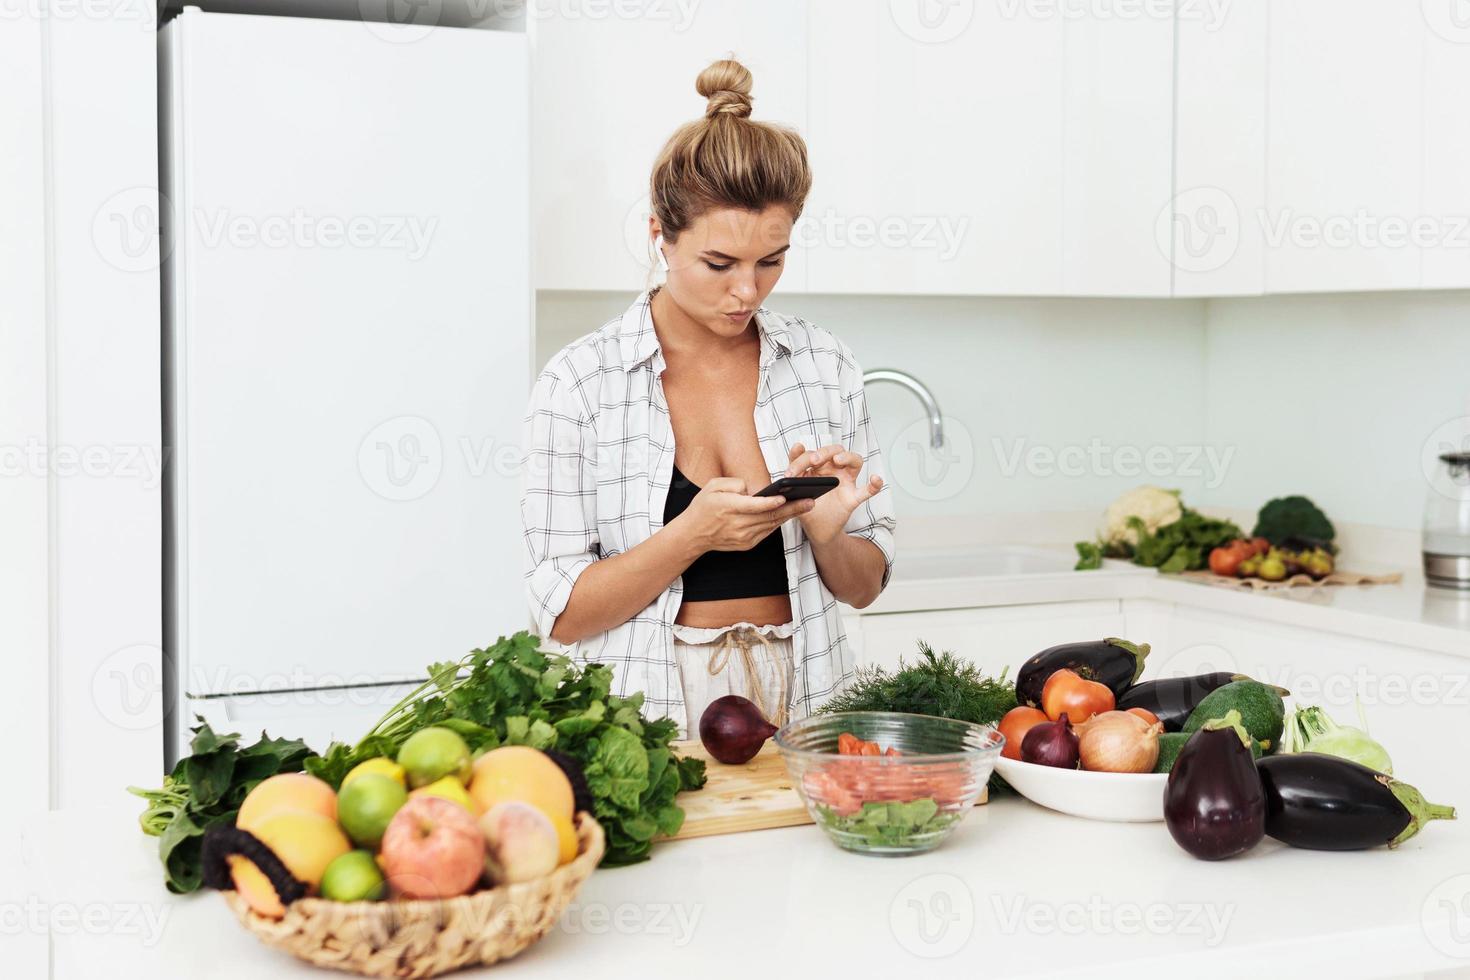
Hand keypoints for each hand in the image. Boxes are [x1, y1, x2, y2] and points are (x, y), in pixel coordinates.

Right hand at [678, 477, 814, 552]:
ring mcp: (743, 537)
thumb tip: (752, 488)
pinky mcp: (747, 544)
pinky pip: (767, 532)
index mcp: (728, 508)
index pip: (753, 506)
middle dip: (792, 509)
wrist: (692, 535)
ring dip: (790, 516)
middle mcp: (737, 524)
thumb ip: (733, 483)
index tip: (784, 497)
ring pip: (771, 525)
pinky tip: (790, 514)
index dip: (770, 503)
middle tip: (810, 501)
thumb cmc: (703, 507)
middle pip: (769, 517)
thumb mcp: (712, 486)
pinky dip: (779, 522)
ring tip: (806, 505)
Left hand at [784, 441, 884, 544]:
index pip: (812, 455)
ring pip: (855, 461)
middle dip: (824, 452)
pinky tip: (876, 479)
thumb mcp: (794, 494)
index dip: (800, 459)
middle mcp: (833, 470)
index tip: (790, 472)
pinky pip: (868, 490)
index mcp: (817, 467)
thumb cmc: (807, 508)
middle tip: (814, 460)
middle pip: (835, 451)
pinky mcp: (853, 497)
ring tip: (837, 460)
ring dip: (847, 457)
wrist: (816, 531)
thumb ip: (792, 480)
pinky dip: (874, 484)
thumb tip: (788, 470)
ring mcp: (845, 482)